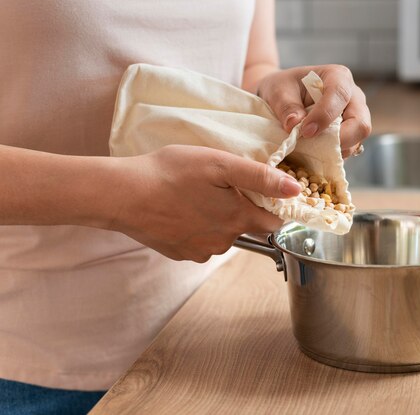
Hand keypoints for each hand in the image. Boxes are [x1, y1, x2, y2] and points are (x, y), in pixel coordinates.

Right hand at [108, 145, 300, 262]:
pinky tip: (180, 209)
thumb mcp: (220, 165)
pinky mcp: (180, 254)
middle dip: (240, 208)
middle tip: (218, 185)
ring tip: (195, 195)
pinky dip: (196, 227)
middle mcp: (224, 242)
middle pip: (247, 226)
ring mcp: (201, 251)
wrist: (123, 195)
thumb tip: (295, 190)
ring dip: (216, 218)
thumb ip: (260, 177)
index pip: (274, 222)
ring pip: (222, 234)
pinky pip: (200, 242)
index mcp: (239, 219)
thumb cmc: (170, 174)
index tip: (262, 191)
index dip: (273, 206)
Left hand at [257, 65, 371, 157]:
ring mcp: (354, 118)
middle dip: (340, 139)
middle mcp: (353, 97)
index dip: (325, 115)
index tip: (306, 131)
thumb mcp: (278, 90)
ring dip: (334, 149)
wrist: (284, 97)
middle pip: (360, 123)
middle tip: (315, 146)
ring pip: (357, 140)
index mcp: (338, 77)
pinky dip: (332, 156)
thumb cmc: (283, 88)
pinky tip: (314, 153)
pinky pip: (348, 150)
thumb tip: (294, 125)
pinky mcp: (350, 135)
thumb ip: (286, 106)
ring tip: (309, 148)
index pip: (340, 95)